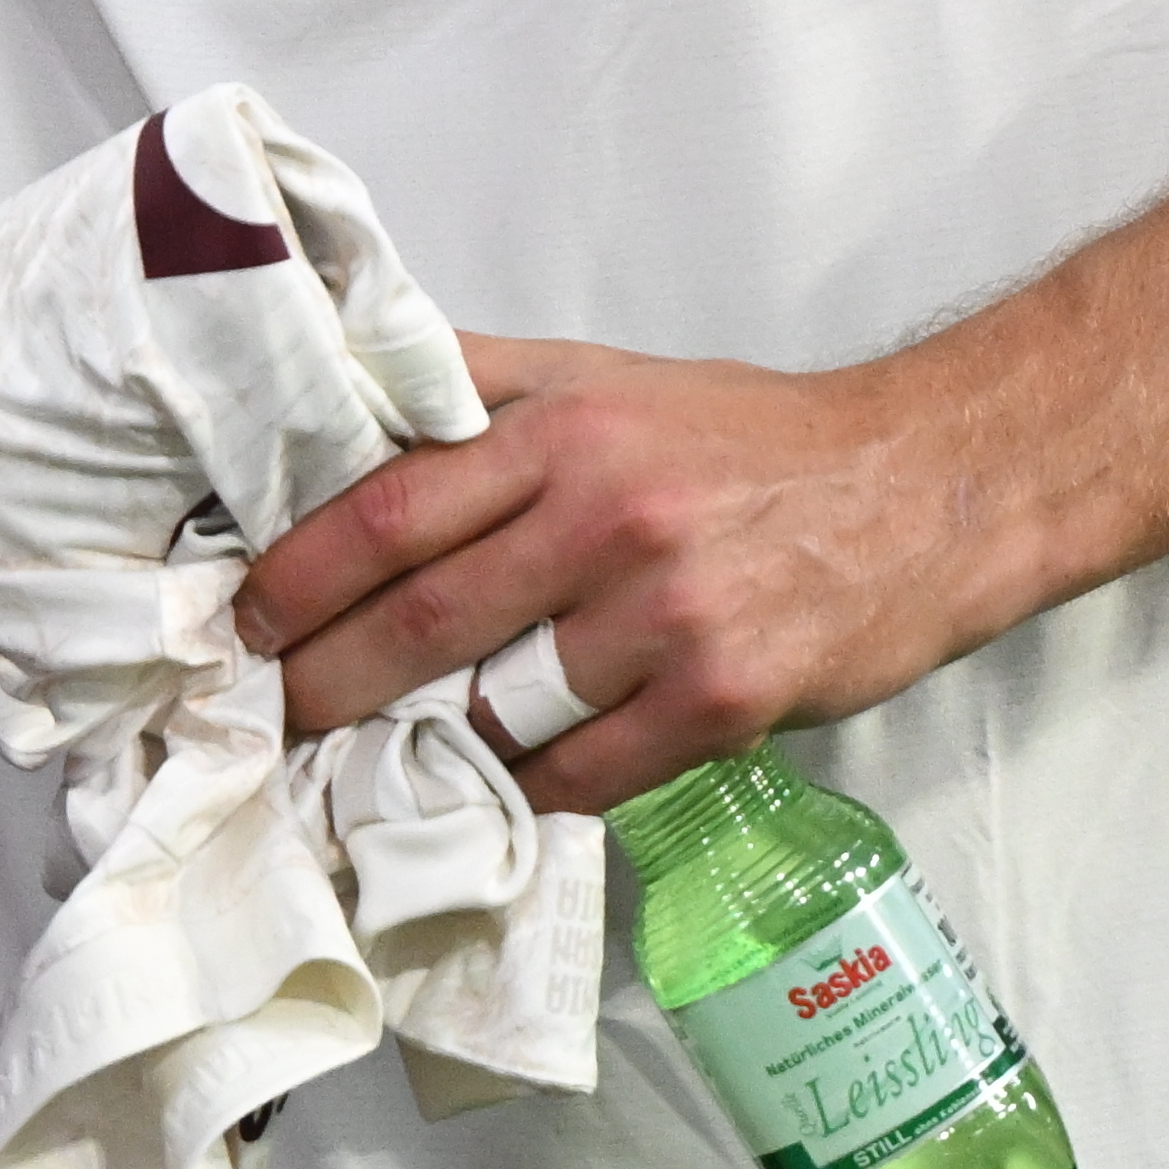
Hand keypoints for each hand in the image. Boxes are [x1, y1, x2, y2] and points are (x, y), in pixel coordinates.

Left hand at [238, 333, 1020, 808]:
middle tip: (274, 719)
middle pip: (424, 622)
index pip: (392, 511)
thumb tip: (351, 392)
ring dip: (426, 750)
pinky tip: (498, 792)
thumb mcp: (608, 377)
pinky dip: (530, 791)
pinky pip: (585, 775)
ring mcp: (666, 618)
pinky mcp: (721, 701)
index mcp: (565, 431)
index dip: (299, 578)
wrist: (925, 487)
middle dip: (328, 684)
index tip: (243, 624)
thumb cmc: (750, 438)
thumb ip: (482, 387)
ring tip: (368, 767)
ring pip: (501, 711)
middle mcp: (607, 519)